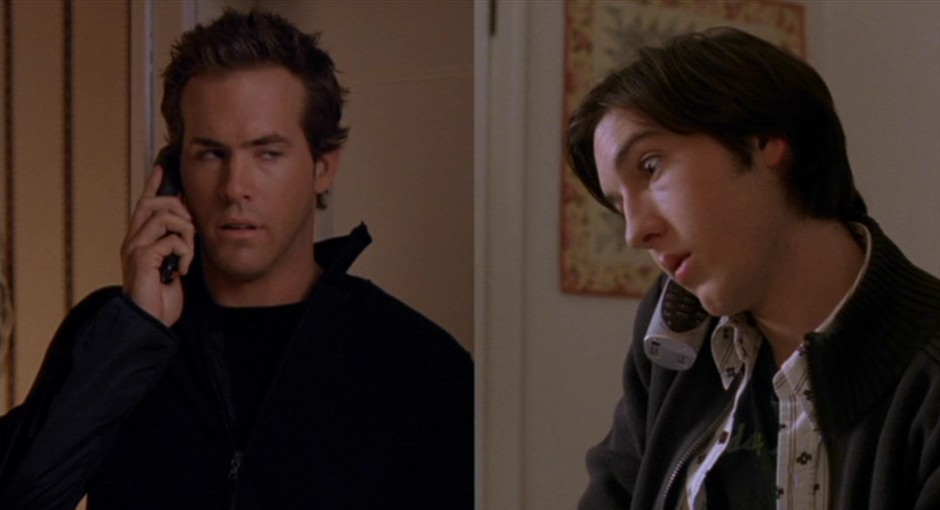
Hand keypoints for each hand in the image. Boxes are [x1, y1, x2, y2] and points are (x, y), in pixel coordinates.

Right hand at [121, 165, 195, 325]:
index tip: (162, 168)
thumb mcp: (172, 264)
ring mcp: (135, 248)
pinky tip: (182, 270)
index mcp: (139, 240)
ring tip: (187, 256)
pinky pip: (171, 240)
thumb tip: (187, 222)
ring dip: (186, 234)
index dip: (154, 185)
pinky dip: (185, 253)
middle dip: (179, 209)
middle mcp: (132, 240)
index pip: (144, 204)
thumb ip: (175, 244)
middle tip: (190, 230)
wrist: (149, 321)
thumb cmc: (160, 297)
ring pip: (166, 217)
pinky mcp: (142, 258)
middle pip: (155, 203)